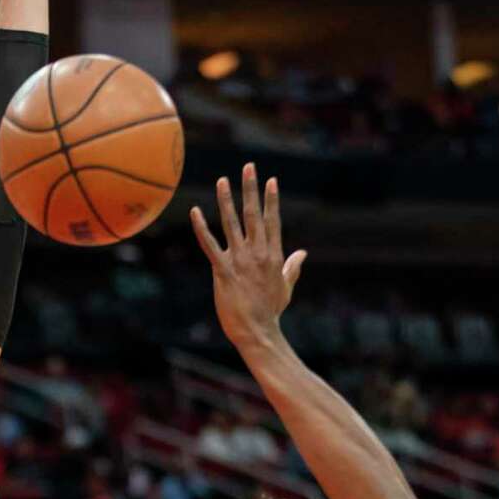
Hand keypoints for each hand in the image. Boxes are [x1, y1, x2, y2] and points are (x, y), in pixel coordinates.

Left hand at [191, 165, 307, 352]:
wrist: (257, 332)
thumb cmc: (271, 312)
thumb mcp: (286, 287)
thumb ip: (292, 267)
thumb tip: (303, 254)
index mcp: (273, 256)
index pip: (273, 221)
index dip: (272, 200)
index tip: (271, 181)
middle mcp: (257, 254)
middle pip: (254, 215)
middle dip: (251, 189)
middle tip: (249, 166)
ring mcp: (240, 261)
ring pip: (231, 224)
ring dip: (226, 200)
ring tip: (222, 181)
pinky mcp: (223, 271)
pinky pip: (209, 245)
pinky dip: (201, 228)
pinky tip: (195, 212)